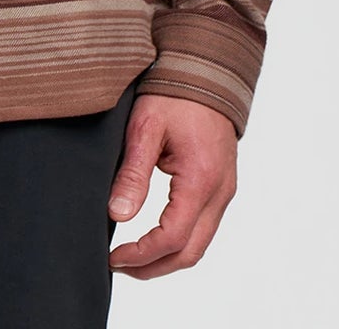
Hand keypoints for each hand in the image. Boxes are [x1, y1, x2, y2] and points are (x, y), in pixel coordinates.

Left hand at [107, 95, 237, 278]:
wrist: (207, 69)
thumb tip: (117, 214)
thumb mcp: (145, 127)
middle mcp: (220, 191)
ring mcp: (225, 191)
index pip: (172, 238)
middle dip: (153, 267)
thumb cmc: (175, 93)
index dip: (141, 255)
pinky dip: (180, 241)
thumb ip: (133, 173)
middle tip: (119, 266)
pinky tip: (155, 238)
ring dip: (167, 258)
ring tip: (132, 258)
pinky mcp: (222, 186)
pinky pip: (204, 227)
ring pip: (200, 244)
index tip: (114, 257)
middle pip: (190, 252)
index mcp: (201, 179)